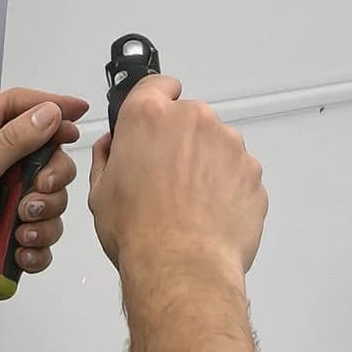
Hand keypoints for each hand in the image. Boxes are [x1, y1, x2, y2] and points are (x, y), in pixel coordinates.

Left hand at [0, 87, 89, 322]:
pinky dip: (38, 242)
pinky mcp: (13, 231)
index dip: (50, 106)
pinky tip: (19, 252)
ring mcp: (3, 198)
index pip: (16, 107)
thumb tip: (50, 112)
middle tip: (41, 192)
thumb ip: (13, 141)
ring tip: (19, 232)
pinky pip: (45, 229)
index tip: (81, 112)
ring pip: (50, 194)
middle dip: (50, 177)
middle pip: (43, 152)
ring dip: (43, 215)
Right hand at [88, 78, 266, 278]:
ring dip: (206, 166)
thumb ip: (107, 157)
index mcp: (149, 117)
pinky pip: (238, 173)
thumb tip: (112, 147)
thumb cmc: (140, 232)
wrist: (181, 266)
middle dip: (181, 142)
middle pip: (189, 119)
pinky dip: (227, 188)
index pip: (157, 84)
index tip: (159, 111)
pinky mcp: (252, 172)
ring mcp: (229, 144)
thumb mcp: (100, 193)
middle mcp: (193, 120)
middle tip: (166, 179)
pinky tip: (209, 214)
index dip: (158, 98)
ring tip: (189, 205)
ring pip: (217, 146)